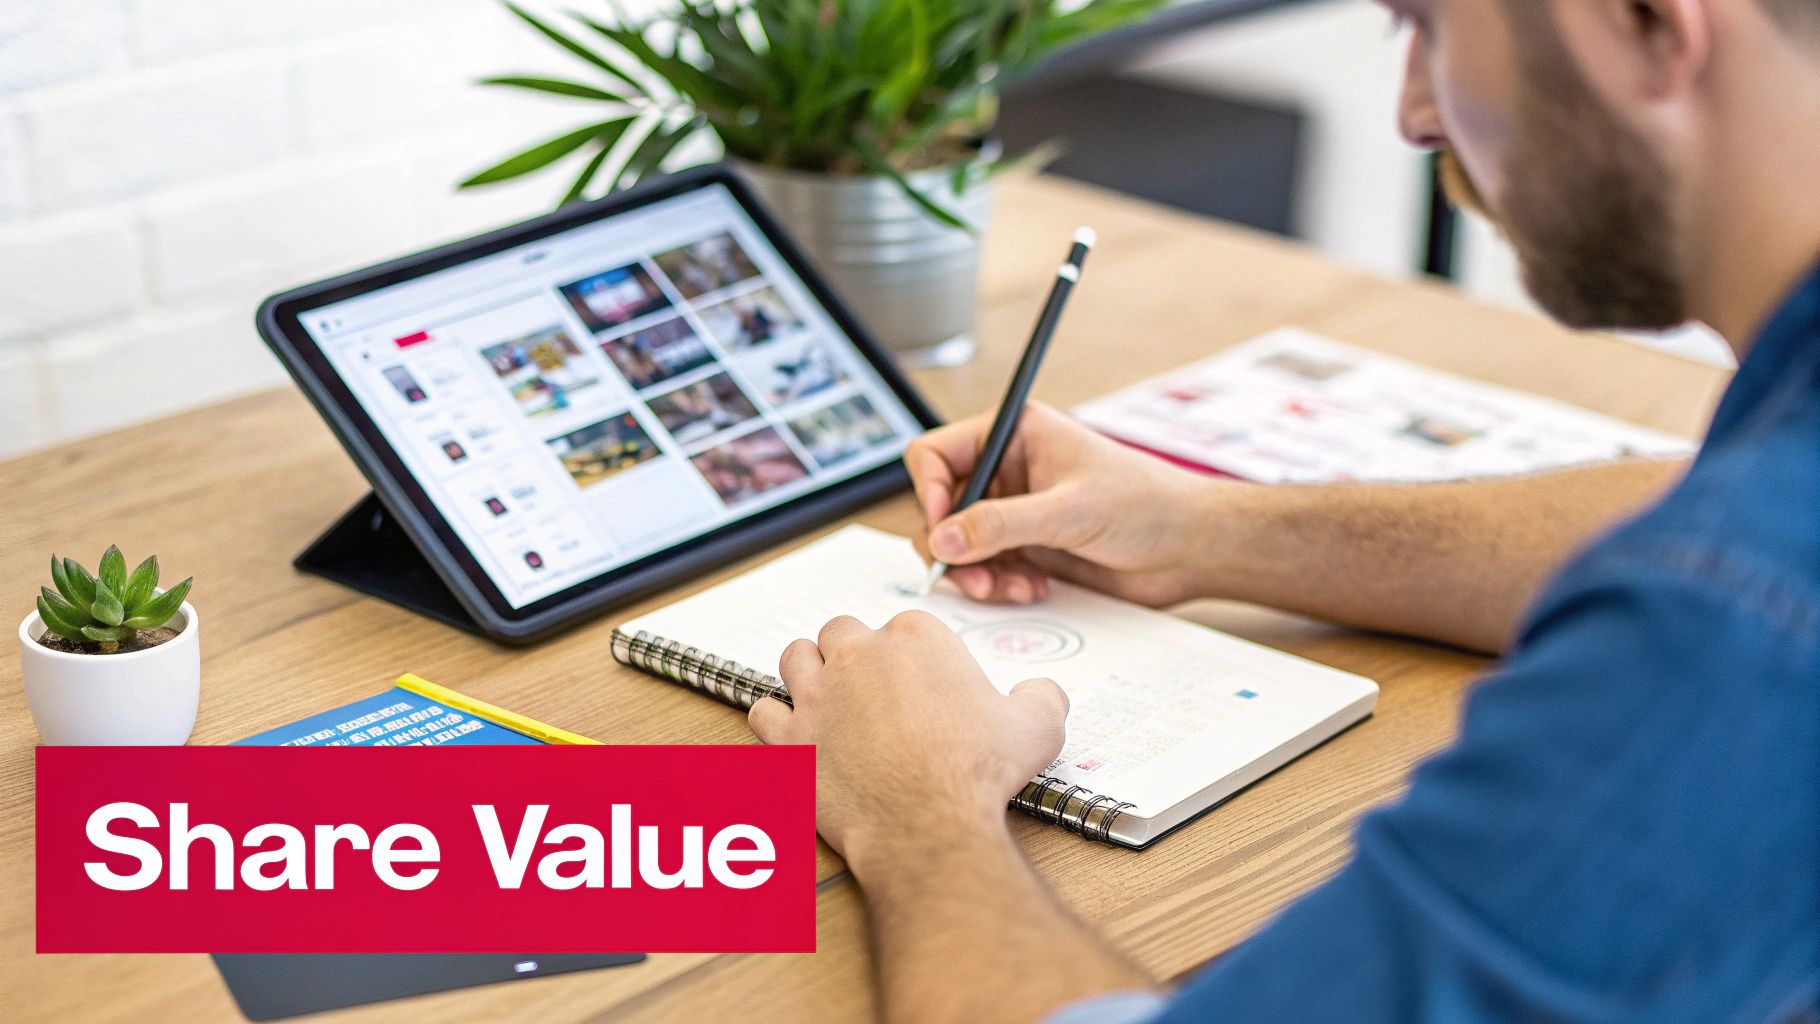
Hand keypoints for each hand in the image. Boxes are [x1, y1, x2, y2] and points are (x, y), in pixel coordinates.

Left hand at [747, 611, 1067, 867]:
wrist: (930, 823)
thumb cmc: (977, 773)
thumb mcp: (1037, 726)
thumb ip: (1041, 697)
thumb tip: (1042, 692)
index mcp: (915, 637)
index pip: (902, 626)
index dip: (909, 655)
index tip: (918, 682)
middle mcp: (858, 654)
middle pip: (841, 632)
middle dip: (852, 653)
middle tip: (868, 687)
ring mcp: (817, 694)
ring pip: (794, 657)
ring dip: (806, 672)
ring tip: (823, 695)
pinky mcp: (789, 737)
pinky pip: (762, 711)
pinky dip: (774, 720)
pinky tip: (791, 733)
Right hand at [907, 401, 1223, 606]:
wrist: (1189, 547)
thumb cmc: (1145, 503)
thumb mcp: (1069, 510)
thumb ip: (1001, 524)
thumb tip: (942, 539)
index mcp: (1013, 435)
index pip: (935, 453)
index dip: (927, 491)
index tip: (943, 529)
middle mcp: (1007, 471)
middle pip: (939, 506)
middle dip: (951, 545)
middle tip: (973, 574)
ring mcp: (1014, 512)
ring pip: (957, 545)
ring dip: (974, 572)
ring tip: (1008, 587)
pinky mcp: (1026, 548)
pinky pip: (984, 569)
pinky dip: (997, 585)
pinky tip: (1033, 589)